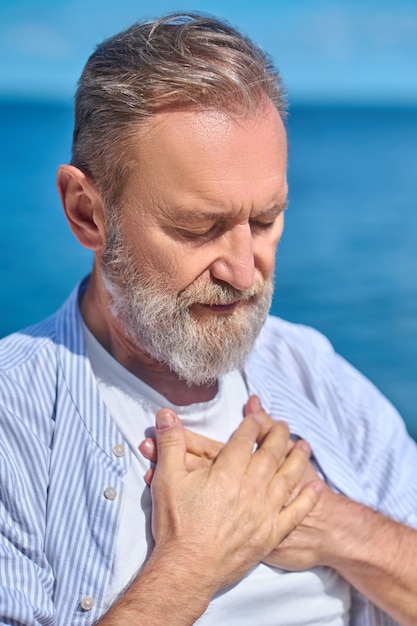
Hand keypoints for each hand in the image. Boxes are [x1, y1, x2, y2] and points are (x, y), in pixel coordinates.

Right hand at [147, 401, 321, 593]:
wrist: (187, 570)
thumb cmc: (176, 525)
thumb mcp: (167, 479)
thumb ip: (170, 443)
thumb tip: (165, 414)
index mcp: (227, 472)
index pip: (244, 440)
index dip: (251, 425)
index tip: (257, 417)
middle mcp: (250, 488)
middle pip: (270, 454)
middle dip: (278, 436)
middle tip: (284, 424)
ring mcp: (264, 512)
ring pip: (287, 478)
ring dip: (298, 459)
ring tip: (305, 445)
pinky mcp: (271, 534)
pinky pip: (296, 513)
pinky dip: (308, 499)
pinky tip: (317, 487)